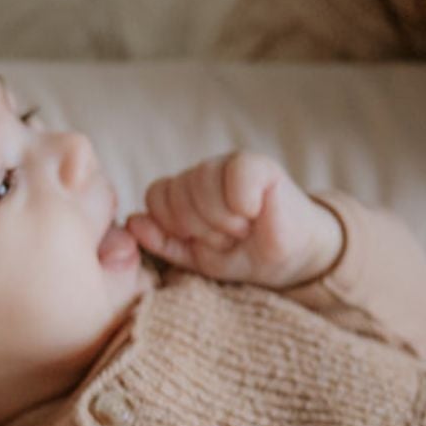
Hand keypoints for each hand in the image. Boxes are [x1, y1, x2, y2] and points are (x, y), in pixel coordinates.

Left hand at [125, 151, 343, 288]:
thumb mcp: (196, 258)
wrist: (293, 260)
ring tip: (244, 229)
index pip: (156, 197)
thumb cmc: (244, 255)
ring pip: (200, 182)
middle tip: (229, 237)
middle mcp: (203, 173)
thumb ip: (162, 241)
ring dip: (223, 220)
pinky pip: (235, 174)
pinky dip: (243, 203)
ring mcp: (229, 165)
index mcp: (184, 191)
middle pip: (175, 192)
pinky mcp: (258, 165)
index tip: (202, 242)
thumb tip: (132, 222)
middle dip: (202, 227)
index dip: (176, 226)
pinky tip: (256, 212)